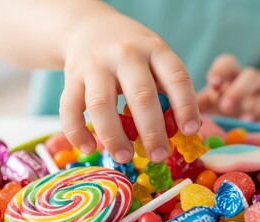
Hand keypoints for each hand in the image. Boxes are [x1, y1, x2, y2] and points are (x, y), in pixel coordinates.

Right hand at [60, 7, 199, 162]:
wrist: (88, 26)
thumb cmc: (131, 52)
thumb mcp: (155, 56)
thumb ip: (168, 87)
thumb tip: (185, 131)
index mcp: (154, 49)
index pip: (176, 77)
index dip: (186, 105)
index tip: (191, 131)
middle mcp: (125, 55)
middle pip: (141, 95)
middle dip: (152, 131)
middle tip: (159, 155)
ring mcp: (95, 65)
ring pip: (101, 105)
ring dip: (114, 136)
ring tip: (125, 157)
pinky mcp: (71, 78)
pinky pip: (69, 108)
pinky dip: (76, 132)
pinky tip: (88, 148)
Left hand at [197, 54, 259, 126]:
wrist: (259, 107)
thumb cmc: (224, 103)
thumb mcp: (209, 102)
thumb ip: (195, 105)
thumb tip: (171, 116)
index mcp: (230, 76)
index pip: (228, 63)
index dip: (221, 70)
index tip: (213, 83)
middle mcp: (250, 82)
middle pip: (250, 76)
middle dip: (238, 90)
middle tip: (225, 105)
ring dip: (256, 106)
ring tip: (246, 120)